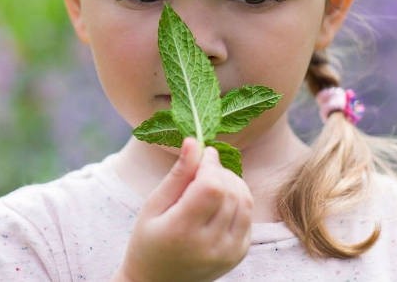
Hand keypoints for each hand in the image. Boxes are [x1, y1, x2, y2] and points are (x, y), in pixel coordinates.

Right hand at [114, 138, 253, 281]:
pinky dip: (238, 200)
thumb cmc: (148, 240)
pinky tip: (220, 200)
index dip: (211, 164)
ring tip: (212, 181)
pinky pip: (248, 217)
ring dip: (232, 182)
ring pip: (244, 202)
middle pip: (230, 192)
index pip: (212, 187)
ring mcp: (227, 253)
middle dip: (220, 170)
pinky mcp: (238, 255)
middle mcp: (209, 245)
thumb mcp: (154, 205)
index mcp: (182, 231)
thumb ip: (178, 174)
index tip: (203, 153)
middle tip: (204, 167)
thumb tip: (194, 141)